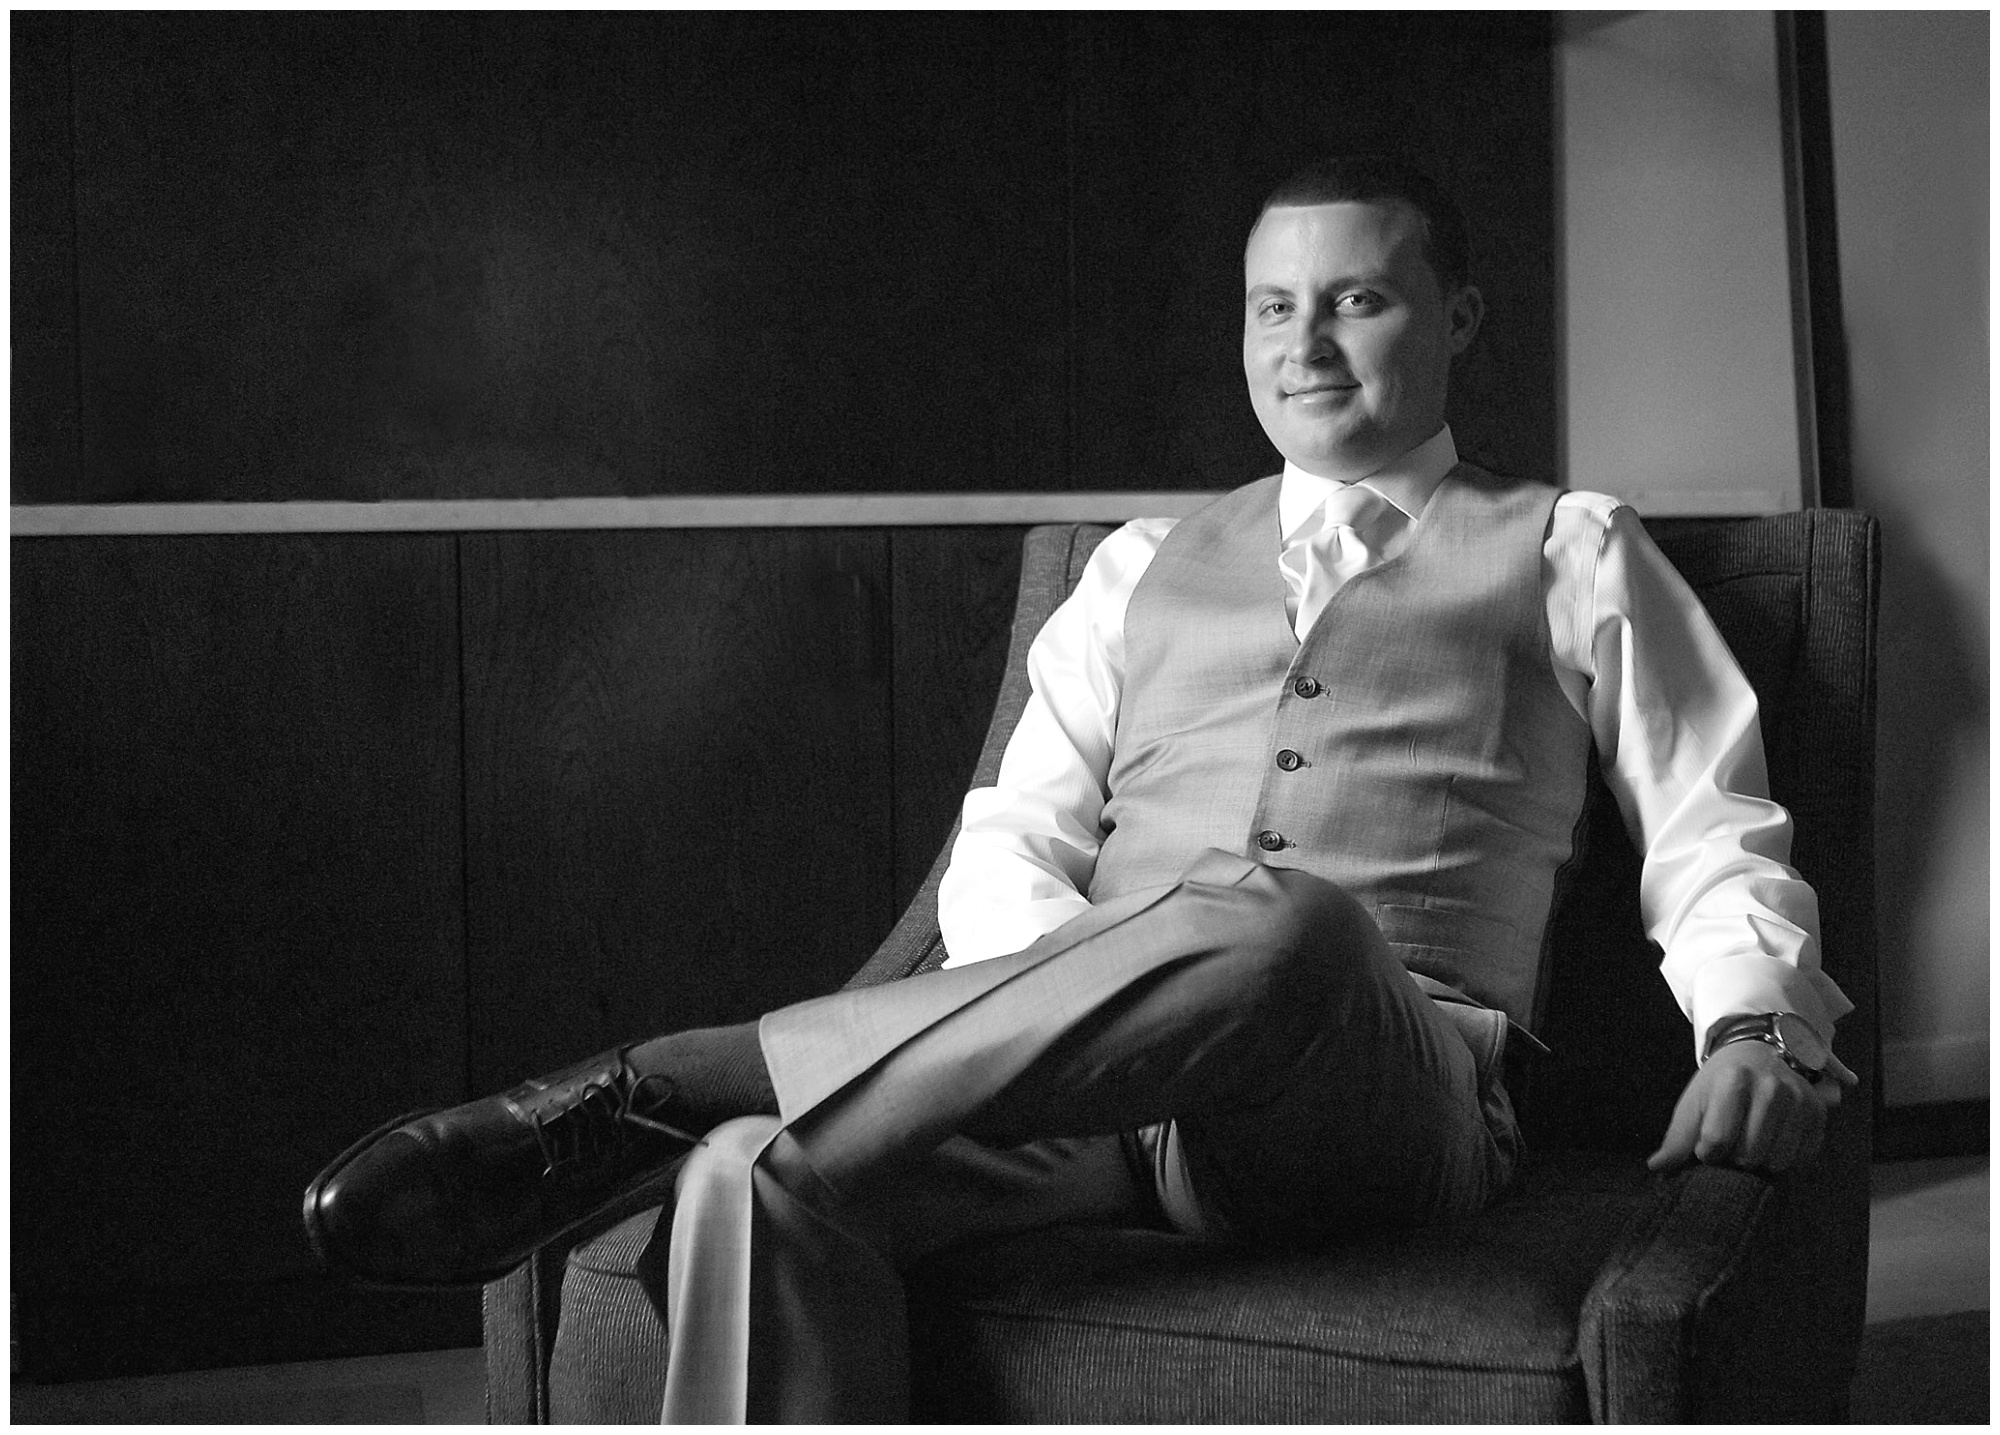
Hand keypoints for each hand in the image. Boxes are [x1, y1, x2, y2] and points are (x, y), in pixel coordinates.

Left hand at [1646, 1039, 1857, 1174]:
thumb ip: (1676, 1138)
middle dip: (1734, 1159)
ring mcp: (1800, 1101)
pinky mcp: (1818, 1115)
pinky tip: (1772, 1142)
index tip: (1705, 1145)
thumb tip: (1657, 1168)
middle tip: (1731, 1143)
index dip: (1706, 1153)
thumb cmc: (1720, 1082)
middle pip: (1748, 1156)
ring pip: (1776, 1163)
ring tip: (1751, 1143)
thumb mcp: (1693, 1102)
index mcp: (1734, 1080)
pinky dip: (1783, 1160)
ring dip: (1760, 1163)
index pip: (1716, 1140)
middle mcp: (1772, 1088)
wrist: (1760, 1053)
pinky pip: (1800, 1161)